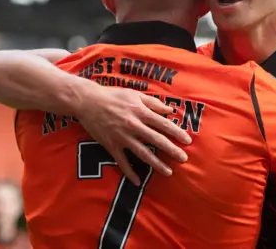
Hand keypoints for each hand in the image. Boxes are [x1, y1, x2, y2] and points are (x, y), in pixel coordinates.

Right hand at [77, 86, 191, 185]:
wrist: (87, 102)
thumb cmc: (113, 96)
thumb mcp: (135, 94)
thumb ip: (153, 103)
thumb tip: (170, 110)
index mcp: (140, 112)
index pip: (163, 124)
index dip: (177, 133)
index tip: (187, 141)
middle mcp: (134, 126)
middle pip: (156, 140)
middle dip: (172, 150)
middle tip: (184, 159)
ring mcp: (122, 137)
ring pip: (143, 153)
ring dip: (156, 164)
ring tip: (168, 172)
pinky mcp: (111, 146)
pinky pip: (122, 162)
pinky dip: (130, 172)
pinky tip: (138, 182)